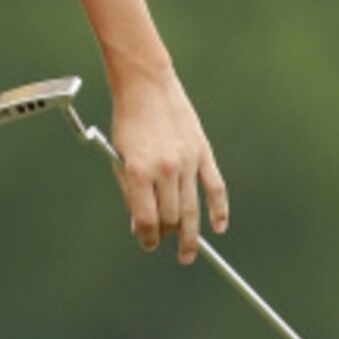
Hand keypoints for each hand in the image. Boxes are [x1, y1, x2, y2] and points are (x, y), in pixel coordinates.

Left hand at [110, 70, 227, 265]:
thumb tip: (139, 224)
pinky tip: (218, 226)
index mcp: (137, 171)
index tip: (146, 243)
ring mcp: (186, 161)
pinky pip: (215, 187)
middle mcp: (163, 169)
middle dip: (165, 235)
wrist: (146, 85)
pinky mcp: (202, 152)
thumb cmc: (128, 121)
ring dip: (189, 235)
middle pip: (169, 218)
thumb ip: (129, 191)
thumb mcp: (119, 156)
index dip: (146, 238)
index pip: (146, 220)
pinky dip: (219, 210)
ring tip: (187, 253)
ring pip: (191, 209)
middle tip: (162, 242)